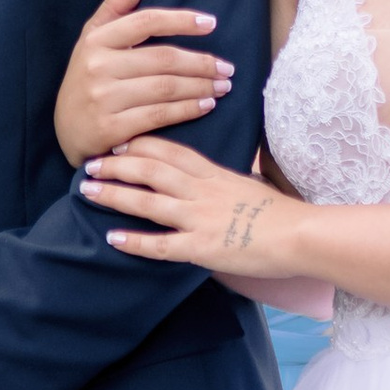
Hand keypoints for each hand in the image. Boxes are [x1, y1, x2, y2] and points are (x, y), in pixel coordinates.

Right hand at [54, 0, 234, 164]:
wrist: (66, 130)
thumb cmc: (87, 78)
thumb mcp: (92, 39)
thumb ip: (116, 7)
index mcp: (97, 40)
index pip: (146, 22)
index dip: (181, 20)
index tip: (211, 23)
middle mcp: (98, 66)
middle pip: (163, 59)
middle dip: (201, 63)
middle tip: (227, 68)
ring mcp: (103, 99)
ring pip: (165, 88)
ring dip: (201, 87)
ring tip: (222, 86)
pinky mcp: (110, 129)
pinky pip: (159, 116)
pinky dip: (187, 110)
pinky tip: (206, 105)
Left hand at [80, 141, 305, 274]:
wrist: (301, 234)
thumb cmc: (282, 212)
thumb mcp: (250, 183)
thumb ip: (227, 179)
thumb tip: (218, 177)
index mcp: (214, 173)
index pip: (170, 150)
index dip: (140, 144)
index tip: (118, 141)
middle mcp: (201, 190)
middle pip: (151, 169)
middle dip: (117, 164)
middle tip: (90, 163)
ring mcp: (199, 218)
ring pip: (148, 201)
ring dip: (115, 194)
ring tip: (88, 191)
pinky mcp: (201, 248)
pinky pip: (161, 245)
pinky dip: (135, 241)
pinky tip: (113, 238)